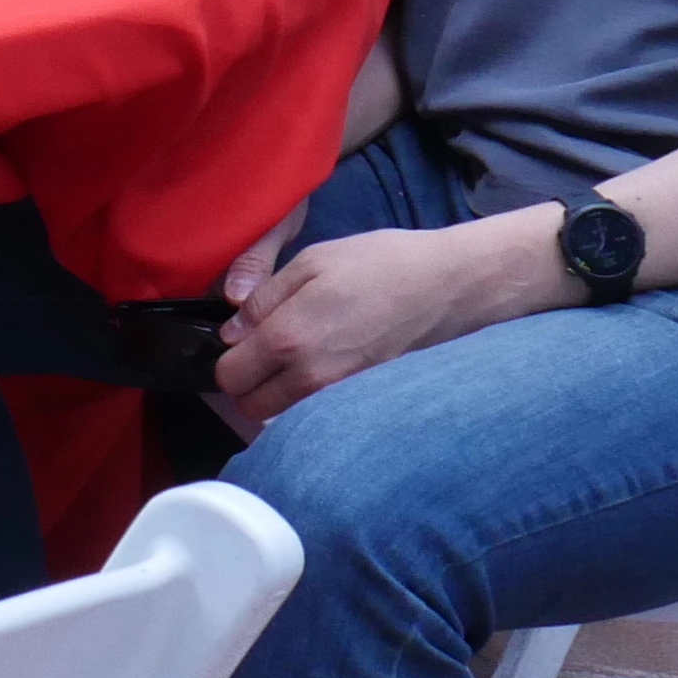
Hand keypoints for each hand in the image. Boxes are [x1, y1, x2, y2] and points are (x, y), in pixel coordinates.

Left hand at [217, 210, 554, 419]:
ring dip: (276, 395)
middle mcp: (310, 378)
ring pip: (284, 415)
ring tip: (293, 358)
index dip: (227, 357)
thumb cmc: (381, 265)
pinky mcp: (363, 399)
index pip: (229, 377)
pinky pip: (317, 412)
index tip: (241, 339)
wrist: (450, 287)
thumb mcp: (311, 262)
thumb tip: (233, 331)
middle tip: (262, 352)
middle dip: (246, 384)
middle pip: (250, 407)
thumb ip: (264, 298)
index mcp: (288, 339)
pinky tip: (323, 366)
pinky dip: (308, 400)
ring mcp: (340, 394)